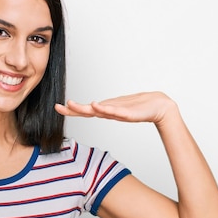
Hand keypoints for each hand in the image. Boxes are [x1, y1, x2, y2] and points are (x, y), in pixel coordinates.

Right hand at [55, 91, 176, 125]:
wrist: (159, 108)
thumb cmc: (141, 106)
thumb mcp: (120, 104)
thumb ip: (109, 106)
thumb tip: (96, 106)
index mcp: (107, 110)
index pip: (86, 110)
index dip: (72, 110)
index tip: (58, 107)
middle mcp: (110, 113)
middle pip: (88, 112)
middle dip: (74, 110)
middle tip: (60, 108)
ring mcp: (119, 113)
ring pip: (99, 112)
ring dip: (85, 109)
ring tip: (72, 104)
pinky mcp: (129, 113)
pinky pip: (115, 111)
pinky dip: (105, 109)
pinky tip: (96, 105)